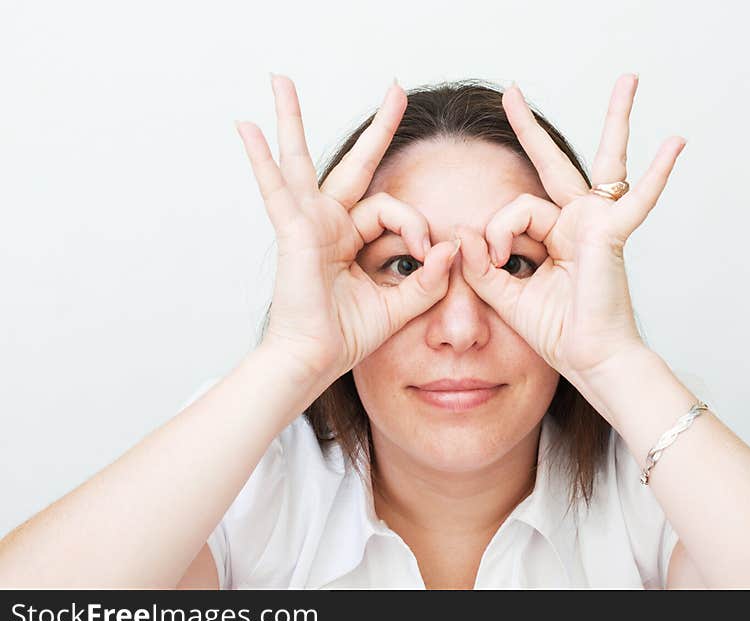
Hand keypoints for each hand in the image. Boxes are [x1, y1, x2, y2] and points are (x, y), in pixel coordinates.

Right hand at [235, 74, 460, 379]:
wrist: (315, 359)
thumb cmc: (347, 335)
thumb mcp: (400, 304)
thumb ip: (427, 279)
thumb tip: (451, 248)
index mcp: (351, 237)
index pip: (390, 209)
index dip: (413, 224)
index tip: (428, 249)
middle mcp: (328, 223)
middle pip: (352, 164)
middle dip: (377, 128)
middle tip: (395, 88)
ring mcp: (306, 223)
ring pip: (301, 161)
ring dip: (292, 120)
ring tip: (281, 80)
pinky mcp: (293, 233)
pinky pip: (276, 190)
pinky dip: (262, 160)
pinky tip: (248, 128)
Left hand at [454, 74, 685, 383]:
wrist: (590, 360)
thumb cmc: (559, 332)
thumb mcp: (507, 296)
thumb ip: (484, 266)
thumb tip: (464, 234)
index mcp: (553, 236)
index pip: (517, 209)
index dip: (497, 231)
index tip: (495, 258)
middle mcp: (576, 222)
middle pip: (553, 164)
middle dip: (529, 129)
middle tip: (511, 92)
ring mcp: (597, 224)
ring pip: (601, 163)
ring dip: (617, 119)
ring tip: (628, 80)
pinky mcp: (611, 234)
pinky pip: (635, 200)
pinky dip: (658, 175)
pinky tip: (676, 144)